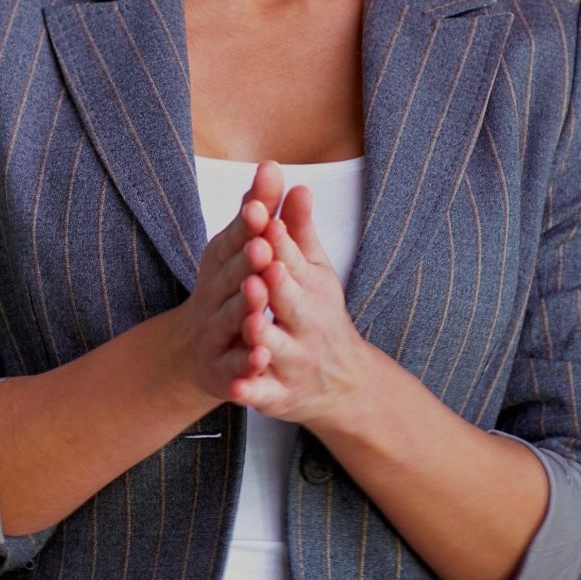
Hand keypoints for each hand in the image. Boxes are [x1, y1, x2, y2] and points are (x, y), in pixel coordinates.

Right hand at [174, 161, 285, 403]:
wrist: (197, 350)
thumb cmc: (228, 286)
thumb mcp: (239, 246)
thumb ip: (258, 208)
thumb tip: (272, 163)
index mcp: (221, 261)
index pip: (234, 240)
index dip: (246, 226)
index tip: (260, 210)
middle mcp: (214, 293)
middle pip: (231, 276)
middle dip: (247, 262)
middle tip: (263, 247)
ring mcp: (215, 331)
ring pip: (231, 319)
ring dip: (244, 309)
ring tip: (258, 298)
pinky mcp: (222, 368)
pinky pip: (234, 366)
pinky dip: (245, 364)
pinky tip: (260, 359)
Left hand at [232, 184, 368, 429]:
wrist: (342, 383)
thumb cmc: (317, 312)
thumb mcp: (313, 269)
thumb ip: (299, 229)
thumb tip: (298, 184)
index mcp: (312, 289)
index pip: (295, 261)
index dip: (279, 243)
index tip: (266, 223)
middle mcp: (306, 324)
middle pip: (290, 302)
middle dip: (276, 285)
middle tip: (261, 267)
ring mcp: (294, 361)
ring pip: (276, 348)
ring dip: (264, 336)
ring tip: (252, 322)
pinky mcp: (279, 395)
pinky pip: (264, 394)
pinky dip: (252, 391)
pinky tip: (238, 387)